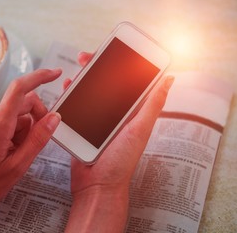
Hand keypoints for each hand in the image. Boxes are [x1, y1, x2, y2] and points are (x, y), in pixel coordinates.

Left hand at [0, 69, 61, 215]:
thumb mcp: (18, 165)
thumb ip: (38, 139)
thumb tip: (54, 118)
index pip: (19, 89)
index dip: (39, 77)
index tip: (55, 74)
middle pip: (24, 103)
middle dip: (36, 120)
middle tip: (33, 143)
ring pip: (17, 113)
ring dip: (24, 129)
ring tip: (16, 152)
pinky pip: (8, 118)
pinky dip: (15, 130)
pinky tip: (9, 148)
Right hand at [65, 52, 173, 231]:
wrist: (97, 185)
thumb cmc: (121, 161)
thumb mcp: (139, 129)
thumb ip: (152, 104)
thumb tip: (169, 78)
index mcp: (130, 112)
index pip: (126, 81)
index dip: (120, 64)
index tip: (112, 51)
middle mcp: (114, 114)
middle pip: (105, 83)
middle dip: (96, 67)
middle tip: (86, 57)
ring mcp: (97, 120)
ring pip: (89, 92)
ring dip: (82, 79)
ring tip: (76, 69)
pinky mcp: (82, 127)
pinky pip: (76, 106)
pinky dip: (71, 95)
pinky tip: (67, 89)